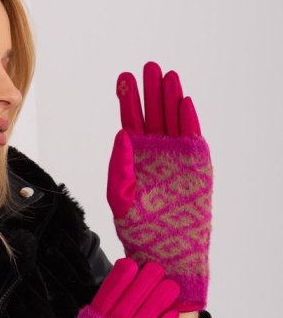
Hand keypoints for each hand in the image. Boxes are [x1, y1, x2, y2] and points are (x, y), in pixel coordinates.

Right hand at [15, 257, 179, 317]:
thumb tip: (93, 313)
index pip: (106, 294)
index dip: (119, 278)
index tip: (129, 264)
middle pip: (130, 299)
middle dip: (143, 281)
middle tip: (155, 267)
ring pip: (146, 314)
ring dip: (159, 297)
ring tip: (170, 285)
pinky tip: (172, 312)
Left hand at [107, 61, 213, 311]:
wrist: (166, 251)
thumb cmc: (139, 231)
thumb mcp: (120, 198)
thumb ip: (119, 167)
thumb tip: (121, 134)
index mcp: (134, 158)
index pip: (130, 121)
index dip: (127, 99)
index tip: (123, 78)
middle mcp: (157, 153)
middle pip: (153, 113)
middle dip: (150, 91)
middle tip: (148, 67)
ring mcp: (178, 157)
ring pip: (174, 120)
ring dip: (170, 98)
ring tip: (167, 75)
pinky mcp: (198, 165)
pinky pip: (192, 137)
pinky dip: (188, 120)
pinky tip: (182, 101)